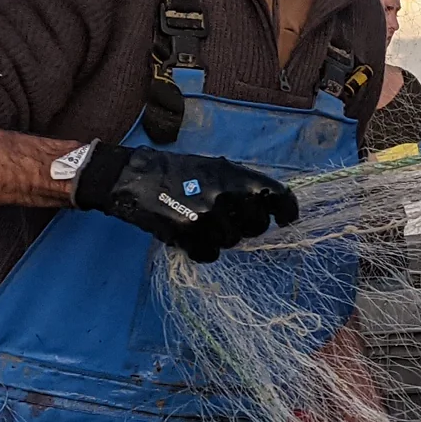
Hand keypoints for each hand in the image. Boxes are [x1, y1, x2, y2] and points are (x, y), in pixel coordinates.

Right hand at [73, 143, 297, 262]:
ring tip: (199, 221)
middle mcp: (227, 195)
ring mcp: (208, 217)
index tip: (285, 220)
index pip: (277, 196)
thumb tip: (267, 206)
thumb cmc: (177, 171)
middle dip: (245, 226)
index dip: (286, 211)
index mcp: (236, 175)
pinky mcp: (189, 235)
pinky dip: (201, 249)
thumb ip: (241, 185)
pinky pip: (210, 254)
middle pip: (257, 227)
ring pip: (232, 242)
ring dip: (219, 237)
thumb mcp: (214, 167)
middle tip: (226, 218)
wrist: (134, 178)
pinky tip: (188, 234)